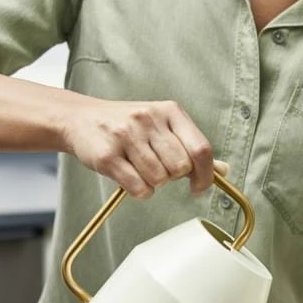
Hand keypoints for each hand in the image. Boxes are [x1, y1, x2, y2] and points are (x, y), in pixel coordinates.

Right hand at [61, 99, 228, 198]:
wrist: (79, 118)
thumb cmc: (127, 126)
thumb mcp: (163, 127)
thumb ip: (192, 148)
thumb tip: (223, 171)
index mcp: (170, 111)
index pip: (201, 149)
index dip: (205, 175)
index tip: (199, 187)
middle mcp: (149, 119)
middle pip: (181, 167)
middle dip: (173, 176)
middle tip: (158, 168)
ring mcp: (127, 135)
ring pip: (160, 179)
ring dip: (153, 183)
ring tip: (139, 168)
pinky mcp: (107, 155)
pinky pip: (139, 188)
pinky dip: (139, 191)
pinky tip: (129, 177)